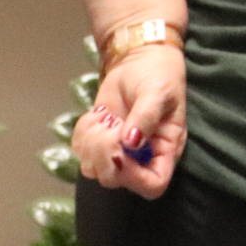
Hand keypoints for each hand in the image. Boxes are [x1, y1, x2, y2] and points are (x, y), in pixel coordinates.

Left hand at [71, 45, 186, 198]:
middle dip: (105, 153)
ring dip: (91, 142)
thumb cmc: (158, 76)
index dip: (134, 177)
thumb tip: (131, 143)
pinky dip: (82, 134)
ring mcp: (118, 152)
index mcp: (164, 150)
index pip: (153, 185)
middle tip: (108, 126)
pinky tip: (96, 116)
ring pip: (93, 168)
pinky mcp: (99, 142)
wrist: (140, 60)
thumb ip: (146, 117)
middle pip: (115, 180)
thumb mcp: (158, 92)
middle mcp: (141, 158)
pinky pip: (80, 152)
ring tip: (103, 118)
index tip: (122, 150)